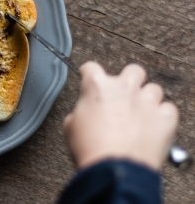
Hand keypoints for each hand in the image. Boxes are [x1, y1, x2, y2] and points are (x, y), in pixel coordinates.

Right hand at [63, 61, 177, 170]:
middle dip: (128, 80)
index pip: (91, 68)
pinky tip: (153, 124)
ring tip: (139, 113)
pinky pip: (168, 109)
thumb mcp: (70, 127)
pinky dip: (162, 116)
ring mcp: (146, 102)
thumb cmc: (91, 149)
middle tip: (123, 94)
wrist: (114, 170)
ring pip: (153, 89)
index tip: (89, 75)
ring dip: (146, 99)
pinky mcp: (164, 118)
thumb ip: (80, 112)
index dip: (88, 73)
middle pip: (132, 71)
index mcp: (97, 87)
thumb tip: (85, 114)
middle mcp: (124, 88)